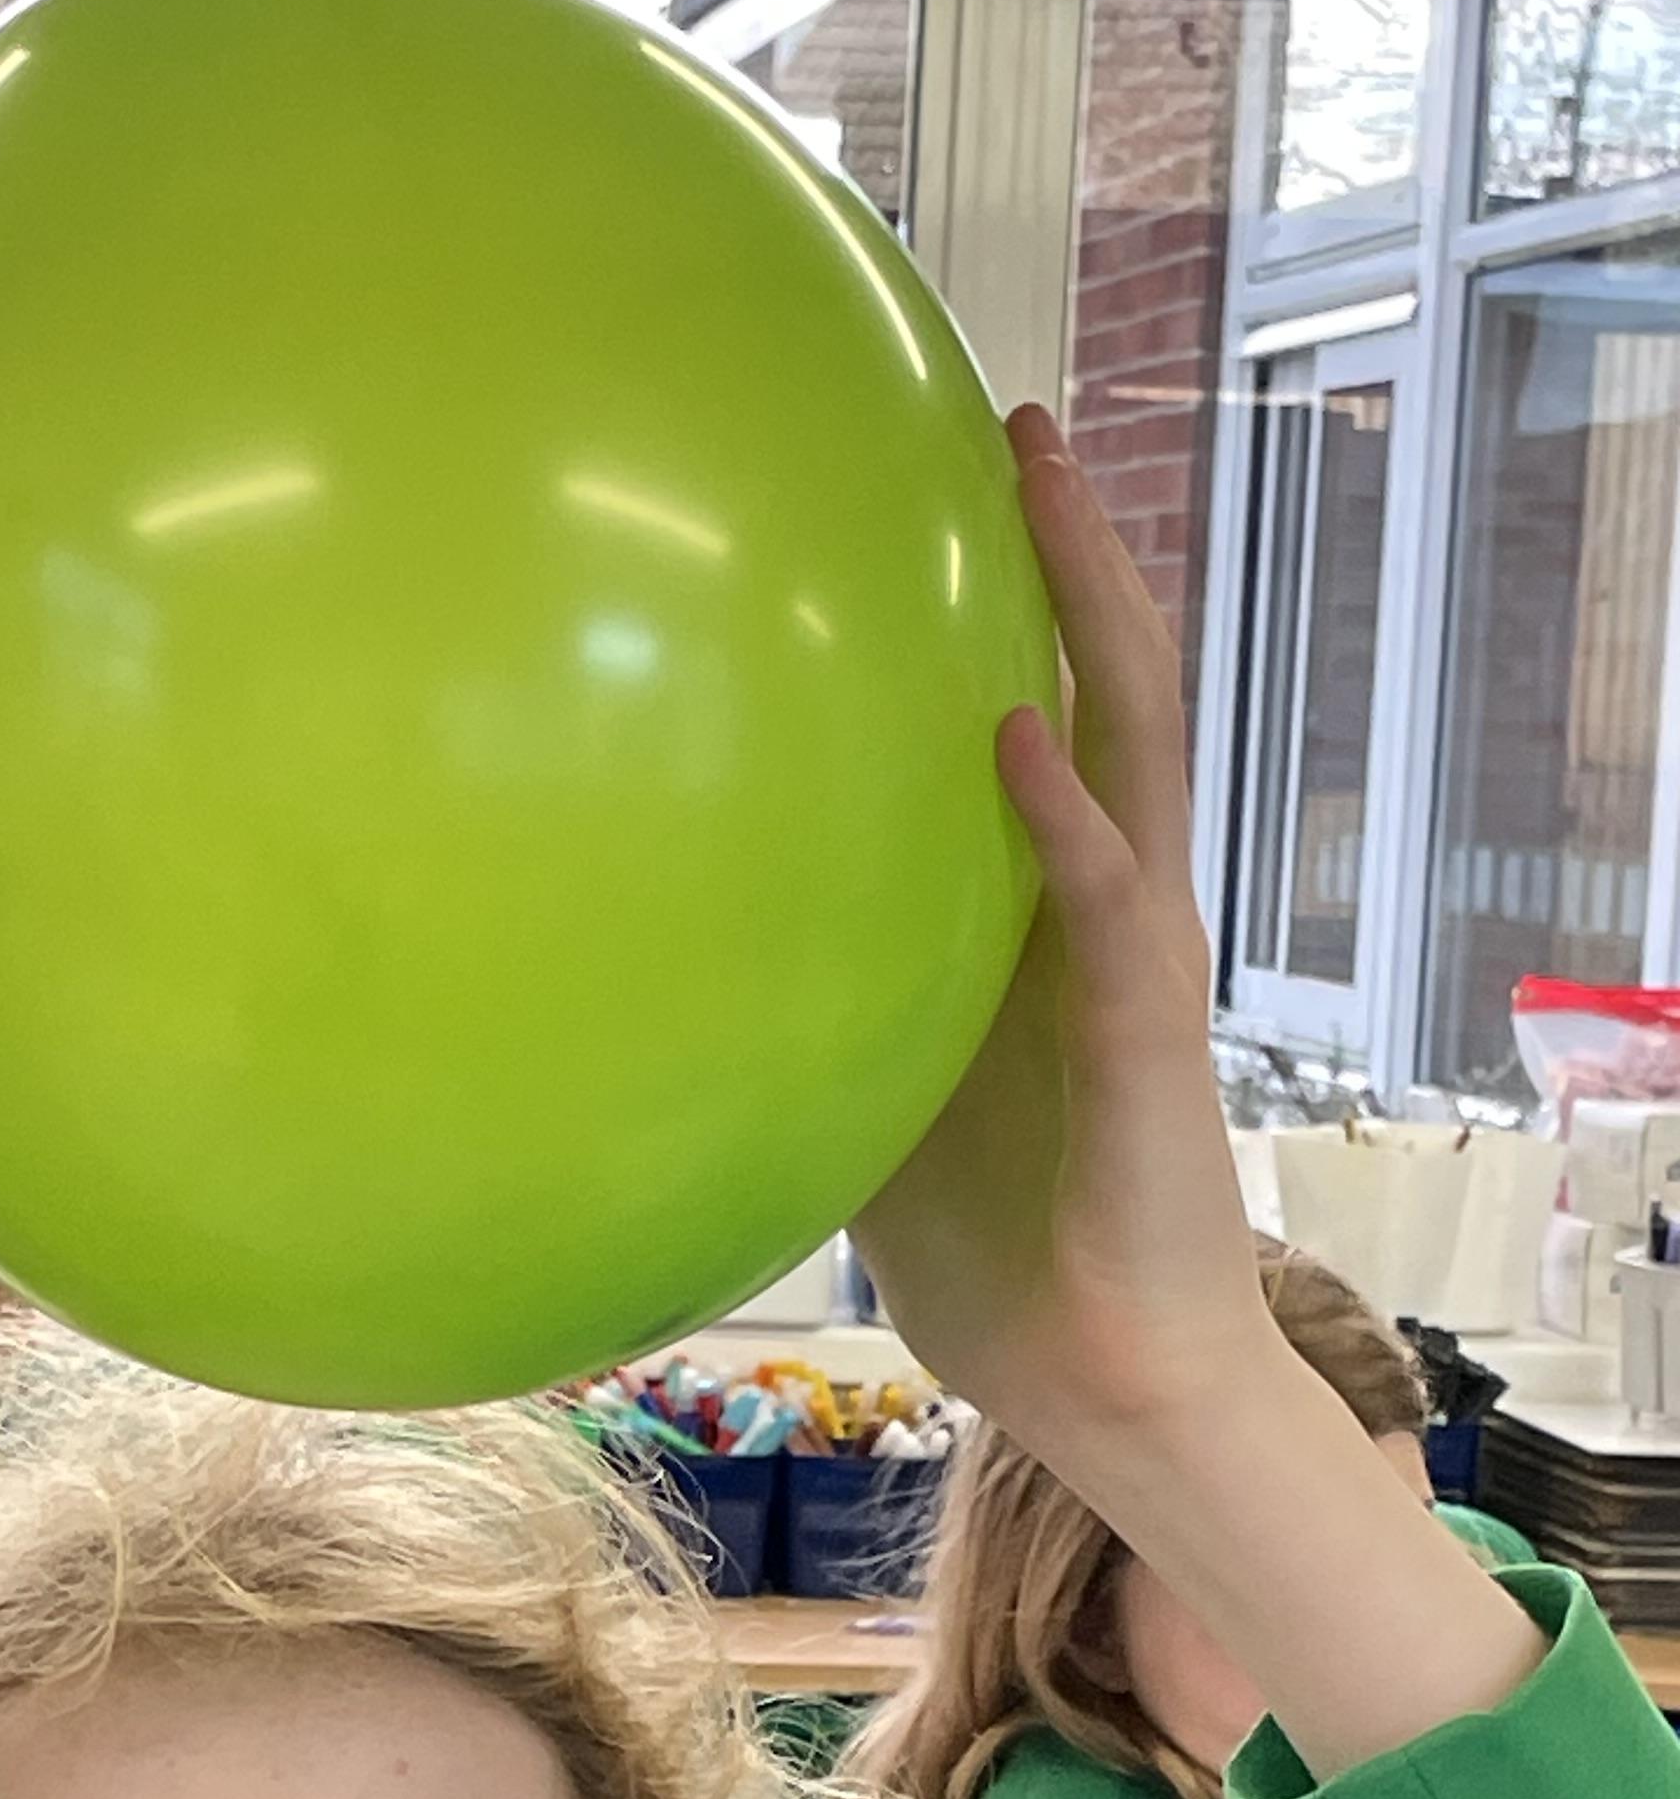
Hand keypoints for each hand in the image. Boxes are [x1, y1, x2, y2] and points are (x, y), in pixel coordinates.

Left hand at [850, 407, 1276, 1489]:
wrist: (1108, 1379)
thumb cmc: (996, 1253)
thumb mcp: (862, 1102)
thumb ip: (802, 1008)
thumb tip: (651, 955)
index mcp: (1048, 921)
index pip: (1046, 724)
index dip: (1013, 612)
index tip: (947, 487)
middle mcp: (1111, 911)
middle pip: (1110, 690)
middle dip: (1076, 554)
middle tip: (1024, 419)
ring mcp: (1139, 966)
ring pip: (1138, 749)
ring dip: (1098, 617)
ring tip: (1051, 491)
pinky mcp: (1147, 1045)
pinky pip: (1110, 910)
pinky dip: (1064, 822)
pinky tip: (1013, 740)